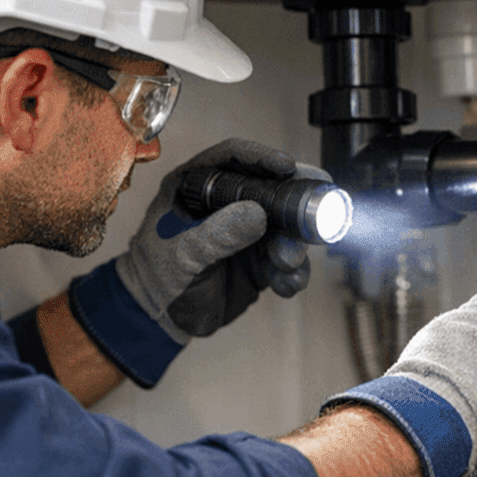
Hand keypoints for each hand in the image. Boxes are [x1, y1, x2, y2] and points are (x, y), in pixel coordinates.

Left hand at [68, 139, 318, 386]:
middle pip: (272, 190)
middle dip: (295, 203)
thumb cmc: (157, 275)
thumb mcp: (182, 253)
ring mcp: (247, 232)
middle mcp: (226, 203)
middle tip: (318, 210)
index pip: (233, 158)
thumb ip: (217, 234)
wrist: (159, 319)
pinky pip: (287, 263)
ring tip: (286, 262)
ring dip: (295, 245)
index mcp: (196, 185)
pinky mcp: (260, 262)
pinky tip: (285, 284)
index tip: (287, 167)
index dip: (262, 158)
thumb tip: (257, 214)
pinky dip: (293, 274)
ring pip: (286, 228)